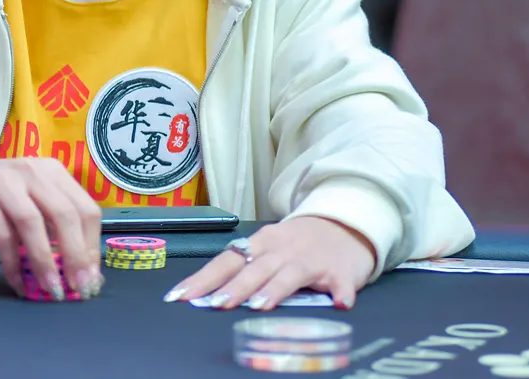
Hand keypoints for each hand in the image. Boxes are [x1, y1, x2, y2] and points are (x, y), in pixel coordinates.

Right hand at [0, 156, 102, 301]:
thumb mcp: (35, 202)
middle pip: (64, 214)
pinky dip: (12, 263)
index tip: (91, 278)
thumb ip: (57, 229)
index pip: (85, 209)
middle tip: (78, 289)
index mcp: (54, 172)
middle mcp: (33, 171)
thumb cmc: (4, 198)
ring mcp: (4, 182)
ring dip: (44, 261)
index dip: (91, 246)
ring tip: (51, 290)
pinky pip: (1, 235)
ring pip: (31, 223)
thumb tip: (85, 272)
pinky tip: (18, 283)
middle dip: (75, 256)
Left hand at [162, 216, 377, 310]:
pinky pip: (341, 283)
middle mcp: (283, 249)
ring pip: (290, 275)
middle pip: (256, 268)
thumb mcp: (269, 248)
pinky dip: (341, 293)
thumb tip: (209, 293)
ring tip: (259, 305)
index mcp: (262, 243)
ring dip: (275, 289)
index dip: (205, 278)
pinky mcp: (341, 271)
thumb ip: (245, 269)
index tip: (183, 294)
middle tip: (217, 304)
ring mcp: (312, 259)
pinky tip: (340, 304)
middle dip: (235, 286)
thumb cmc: (299, 243)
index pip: (228, 260)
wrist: (345, 224)